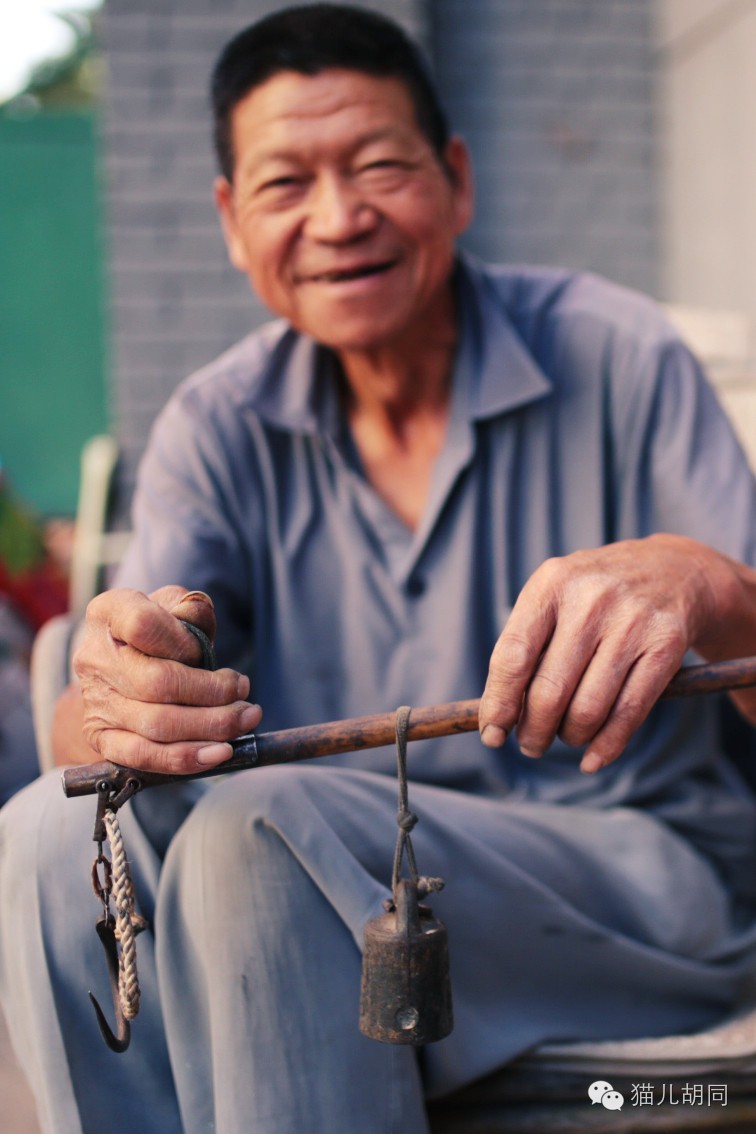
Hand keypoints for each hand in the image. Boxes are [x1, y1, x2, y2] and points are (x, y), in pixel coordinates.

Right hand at [70, 586, 260, 773]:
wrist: (126, 664)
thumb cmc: (160, 631)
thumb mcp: (176, 607)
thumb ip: (192, 611)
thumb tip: (199, 623)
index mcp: (109, 613)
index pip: (143, 626)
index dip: (183, 642)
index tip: (205, 650)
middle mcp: (95, 658)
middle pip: (157, 683)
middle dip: (212, 692)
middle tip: (244, 693)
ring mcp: (96, 701)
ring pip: (156, 725)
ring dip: (210, 727)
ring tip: (243, 720)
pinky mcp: (101, 737)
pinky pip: (144, 756)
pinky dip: (185, 759)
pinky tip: (218, 753)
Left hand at [478, 535, 720, 771]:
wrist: (672, 570)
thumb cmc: (595, 595)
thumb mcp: (556, 596)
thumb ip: (527, 646)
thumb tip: (497, 716)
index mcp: (552, 583)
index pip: (513, 656)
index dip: (499, 703)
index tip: (493, 735)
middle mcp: (591, 600)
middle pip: (549, 691)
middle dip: (534, 731)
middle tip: (531, 744)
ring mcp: (631, 622)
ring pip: (588, 709)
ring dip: (570, 737)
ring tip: (566, 736)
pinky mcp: (665, 646)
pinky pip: (629, 713)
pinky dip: (606, 747)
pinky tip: (592, 759)